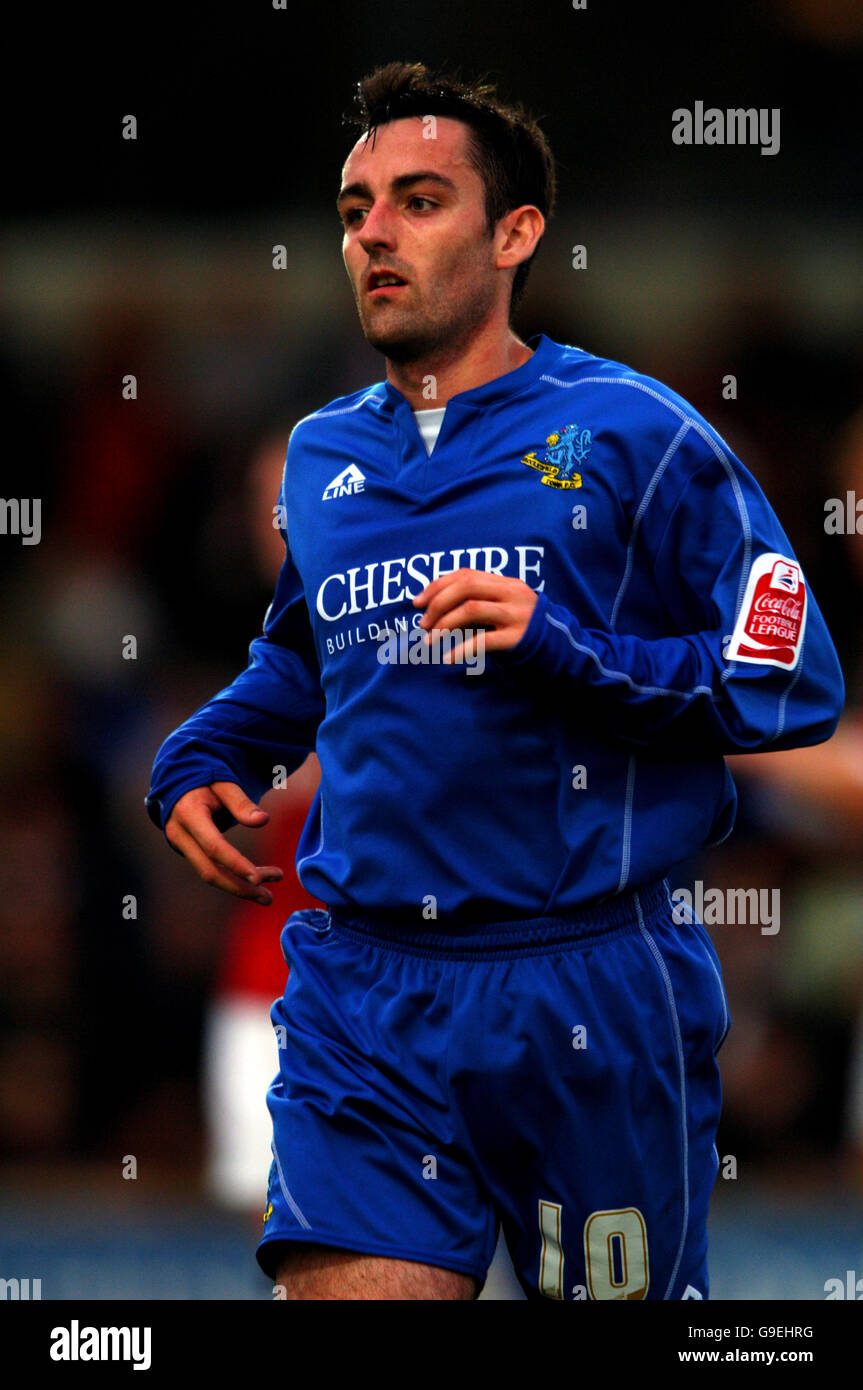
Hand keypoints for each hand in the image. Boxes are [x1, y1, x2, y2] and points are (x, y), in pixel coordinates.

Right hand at [166, 782, 282, 905]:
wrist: (178, 780)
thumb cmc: (205, 779)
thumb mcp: (224, 783)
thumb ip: (241, 802)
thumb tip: (263, 820)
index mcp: (189, 814)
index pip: (213, 846)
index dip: (235, 863)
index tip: (258, 878)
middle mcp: (180, 835)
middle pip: (209, 871)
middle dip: (240, 887)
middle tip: (269, 898)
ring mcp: (181, 846)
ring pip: (209, 875)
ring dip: (239, 887)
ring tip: (268, 896)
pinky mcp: (188, 852)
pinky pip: (210, 869)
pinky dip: (232, 877)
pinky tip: (255, 881)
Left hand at [413, 569, 537, 662]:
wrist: (561, 649)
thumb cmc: (523, 630)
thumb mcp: (505, 607)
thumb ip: (481, 601)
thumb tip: (436, 606)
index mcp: (506, 583)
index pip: (465, 574)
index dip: (437, 585)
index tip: (417, 602)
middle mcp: (512, 593)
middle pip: (466, 586)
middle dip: (437, 603)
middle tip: (423, 623)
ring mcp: (516, 615)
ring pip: (471, 609)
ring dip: (444, 624)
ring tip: (430, 640)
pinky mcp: (518, 638)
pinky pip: (483, 641)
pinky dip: (461, 649)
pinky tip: (448, 658)